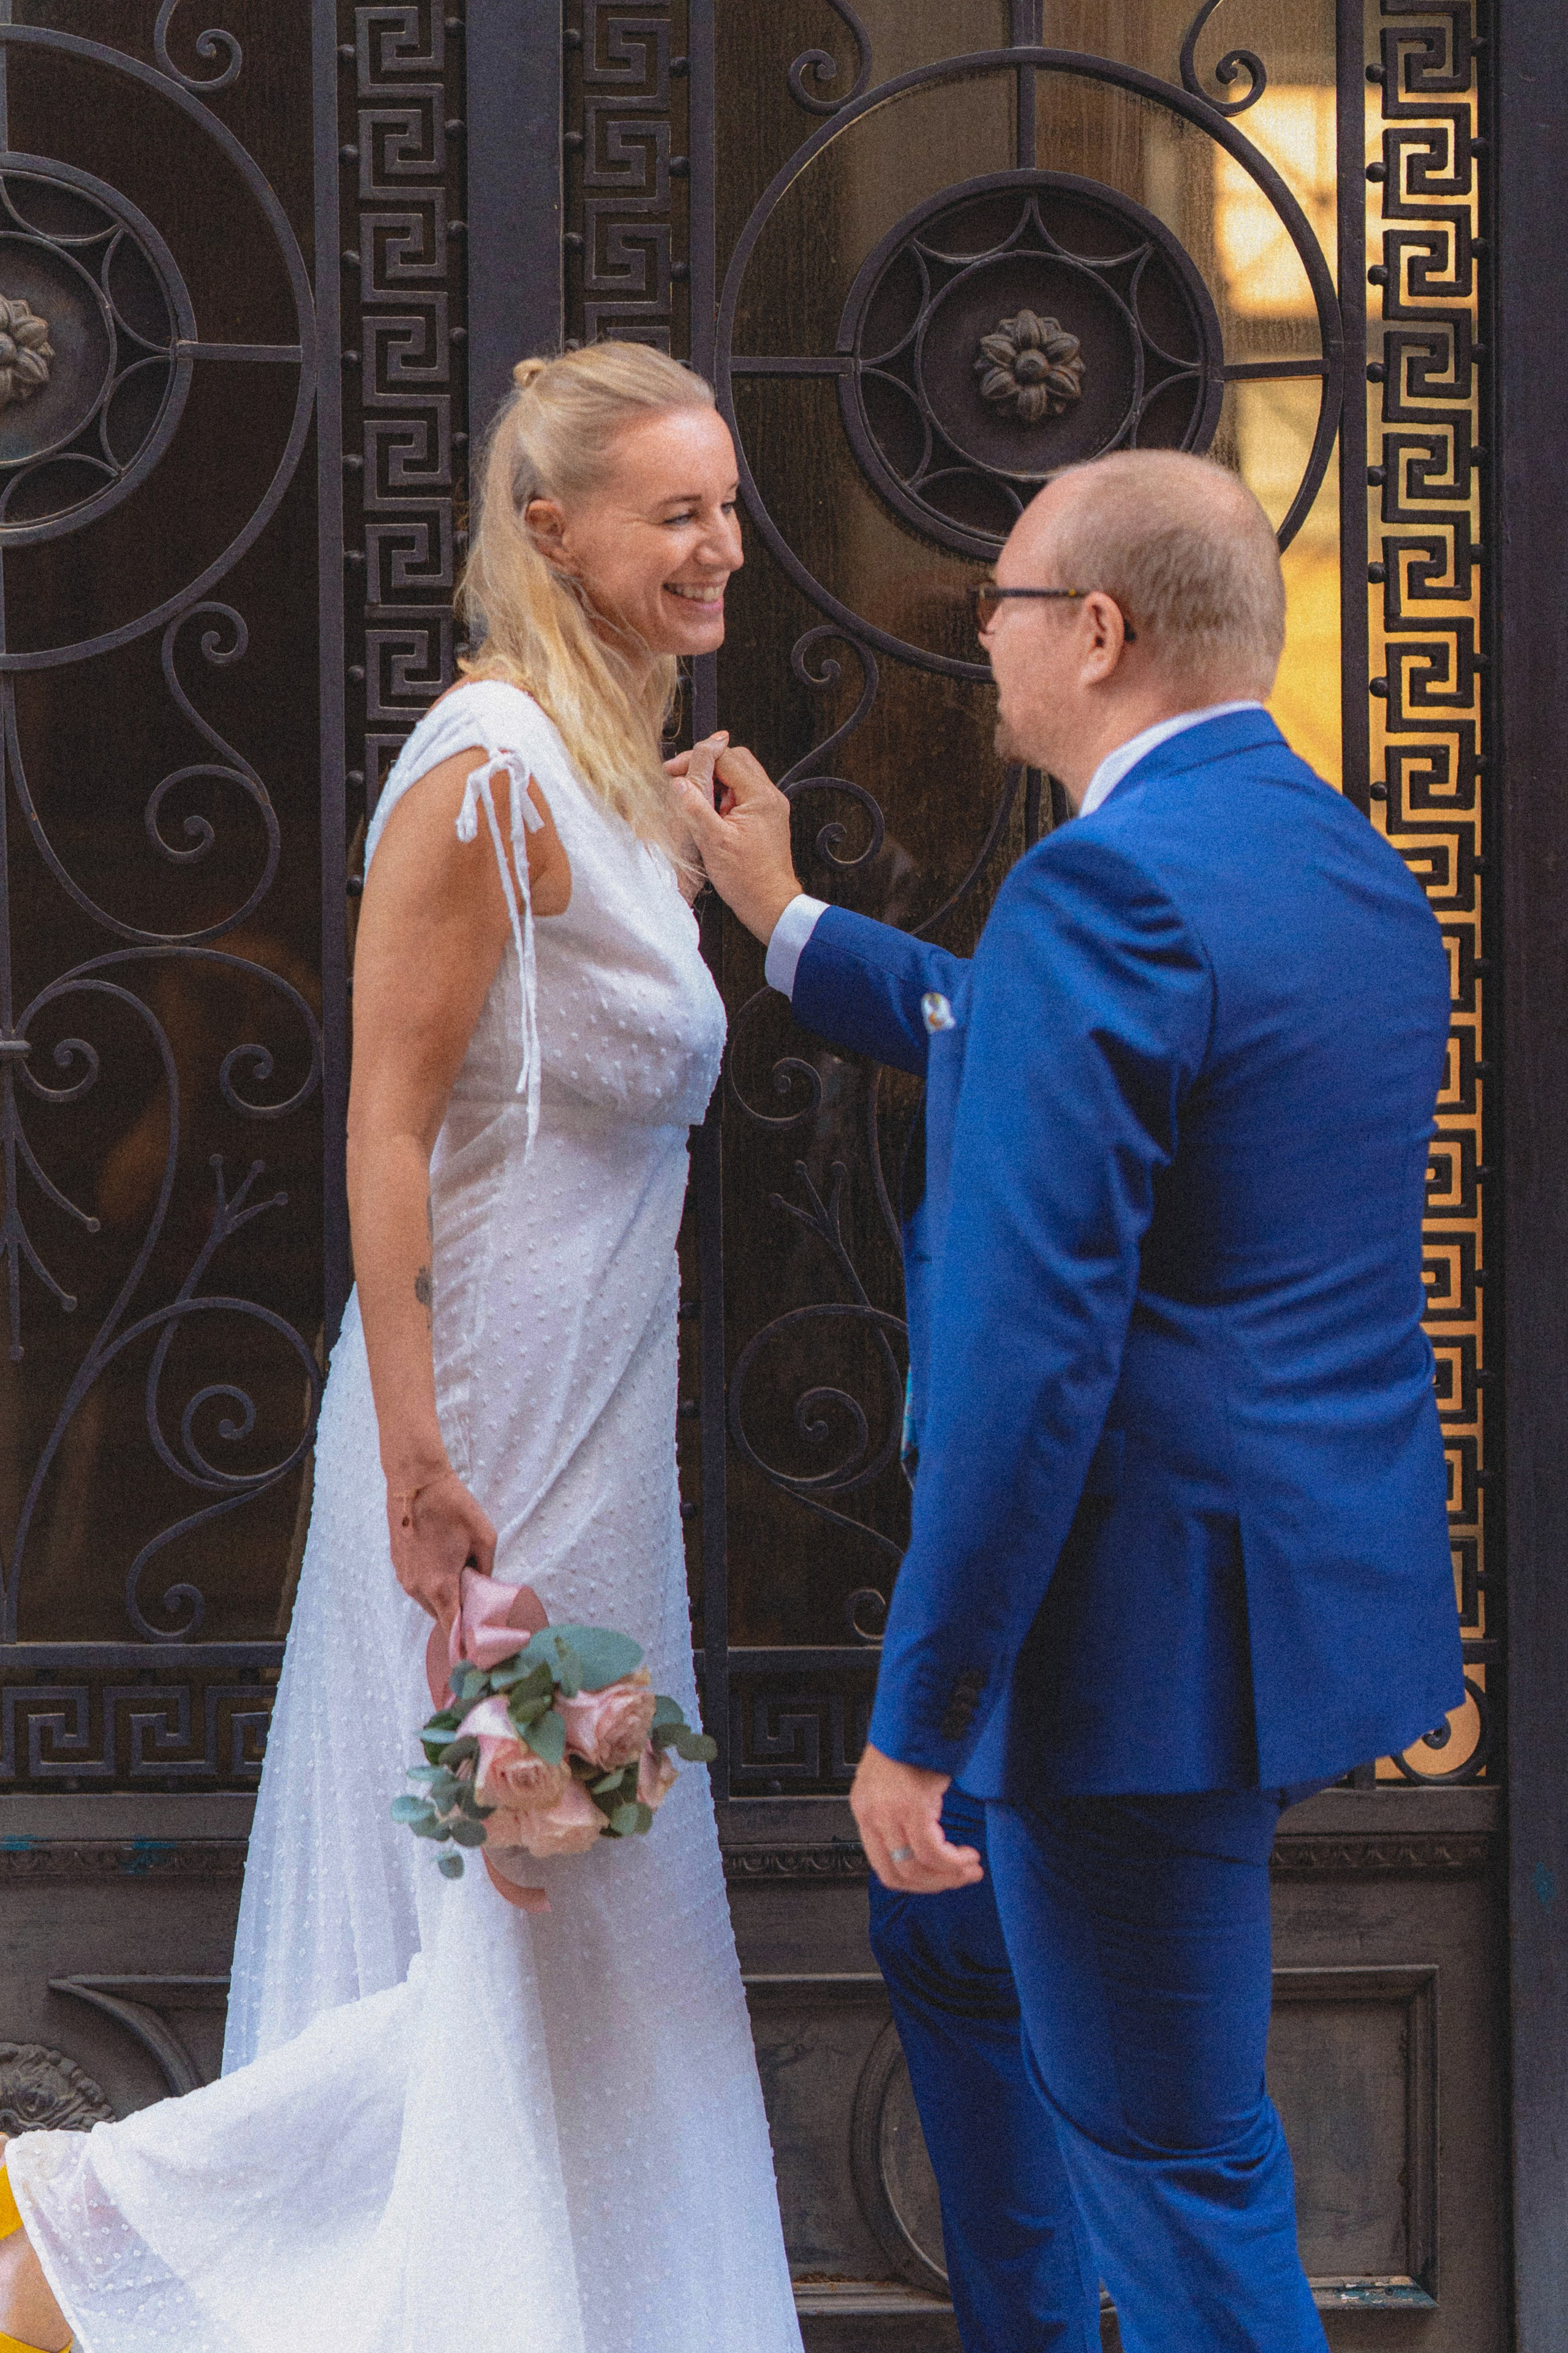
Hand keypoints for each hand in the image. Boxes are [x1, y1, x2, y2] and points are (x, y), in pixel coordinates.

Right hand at [387, 1466, 496, 1636]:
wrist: (415, 1480)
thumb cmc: (452, 1506)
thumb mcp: (484, 1537)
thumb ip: (486, 1569)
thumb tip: (482, 1584)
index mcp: (440, 1586)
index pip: (452, 1628)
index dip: (464, 1644)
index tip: (473, 1655)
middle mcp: (417, 1587)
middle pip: (441, 1615)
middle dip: (458, 1612)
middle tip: (476, 1599)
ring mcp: (403, 1576)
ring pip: (428, 1600)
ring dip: (444, 1595)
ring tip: (460, 1573)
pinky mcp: (397, 1564)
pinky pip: (417, 1584)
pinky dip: (431, 1582)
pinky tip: (443, 1561)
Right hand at [670, 741, 801, 944]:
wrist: (770, 905)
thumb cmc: (748, 880)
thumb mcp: (713, 841)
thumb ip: (695, 807)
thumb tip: (679, 783)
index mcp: (760, 797)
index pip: (727, 758)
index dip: (697, 758)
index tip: (675, 769)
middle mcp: (770, 797)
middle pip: (736, 762)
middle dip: (707, 765)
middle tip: (682, 779)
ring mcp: (769, 808)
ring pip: (739, 777)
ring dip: (715, 782)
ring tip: (695, 800)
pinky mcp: (765, 819)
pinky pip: (743, 796)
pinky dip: (724, 797)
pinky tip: (709, 813)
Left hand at [849, 1741, 983, 1892]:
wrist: (916, 1713)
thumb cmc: (909, 1741)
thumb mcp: (892, 1782)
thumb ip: (898, 1812)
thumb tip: (922, 1844)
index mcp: (864, 1810)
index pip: (882, 1868)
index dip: (914, 1881)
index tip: (938, 1879)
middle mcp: (872, 1815)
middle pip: (900, 1875)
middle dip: (935, 1884)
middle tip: (960, 1878)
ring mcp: (890, 1813)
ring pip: (918, 1868)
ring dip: (948, 1875)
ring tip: (970, 1867)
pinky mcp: (912, 1807)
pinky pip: (934, 1852)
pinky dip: (954, 1861)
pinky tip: (967, 1855)